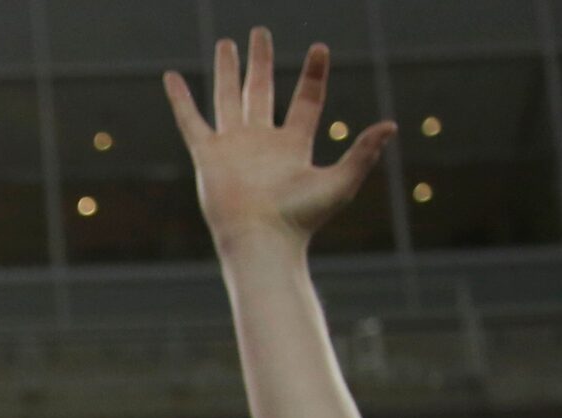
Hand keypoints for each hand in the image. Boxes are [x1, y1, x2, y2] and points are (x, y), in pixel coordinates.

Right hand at [165, 28, 392, 256]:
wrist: (262, 240)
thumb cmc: (301, 219)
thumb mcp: (340, 182)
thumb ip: (363, 152)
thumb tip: (390, 125)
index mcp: (293, 145)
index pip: (306, 99)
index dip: (313, 74)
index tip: (319, 49)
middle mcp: (262, 141)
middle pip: (262, 91)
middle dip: (261, 62)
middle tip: (260, 34)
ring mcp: (233, 146)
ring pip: (228, 97)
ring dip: (228, 70)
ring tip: (227, 43)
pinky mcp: (208, 155)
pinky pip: (191, 120)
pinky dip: (180, 99)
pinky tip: (171, 77)